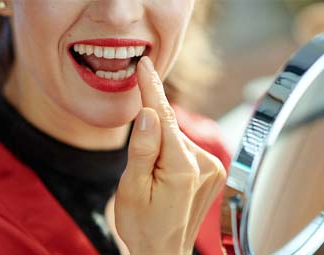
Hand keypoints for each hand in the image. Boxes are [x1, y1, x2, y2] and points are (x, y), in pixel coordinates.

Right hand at [114, 57, 225, 254]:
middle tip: (139, 165)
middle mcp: (203, 165)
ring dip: (160, 145)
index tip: (145, 66)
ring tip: (150, 178)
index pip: (163, 117)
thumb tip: (147, 114)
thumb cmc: (142, 224)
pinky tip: (162, 175)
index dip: (151, 90)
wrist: (162, 251)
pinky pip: (184, 149)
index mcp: (181, 168)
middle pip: (169, 128)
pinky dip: (170, 152)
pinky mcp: (212, 172)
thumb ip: (142, 149)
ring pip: (176, 139)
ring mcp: (212, 169)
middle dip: (149, 132)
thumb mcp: (131, 188)